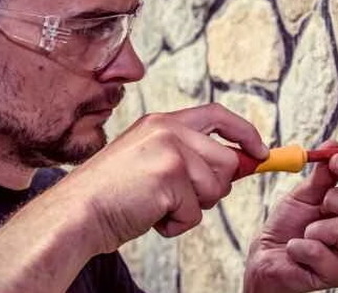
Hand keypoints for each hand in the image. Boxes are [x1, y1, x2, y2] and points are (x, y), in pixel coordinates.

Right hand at [57, 103, 268, 253]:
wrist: (76, 212)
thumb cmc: (111, 193)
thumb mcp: (150, 160)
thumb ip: (188, 155)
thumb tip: (241, 163)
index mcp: (162, 121)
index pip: (218, 114)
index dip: (245, 132)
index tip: (261, 151)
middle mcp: (168, 129)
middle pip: (228, 160)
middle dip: (214, 188)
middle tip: (180, 199)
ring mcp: (170, 150)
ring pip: (216, 189)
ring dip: (191, 208)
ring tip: (156, 205)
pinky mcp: (169, 176)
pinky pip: (195, 213)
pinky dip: (175, 224)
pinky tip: (150, 215)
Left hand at [243, 141, 337, 292]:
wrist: (268, 257)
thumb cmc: (288, 229)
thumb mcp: (304, 194)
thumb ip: (322, 174)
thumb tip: (334, 146)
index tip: (336, 160)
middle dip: (337, 199)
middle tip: (320, 206)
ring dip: (314, 228)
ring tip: (307, 234)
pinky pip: (320, 250)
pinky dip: (300, 247)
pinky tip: (298, 250)